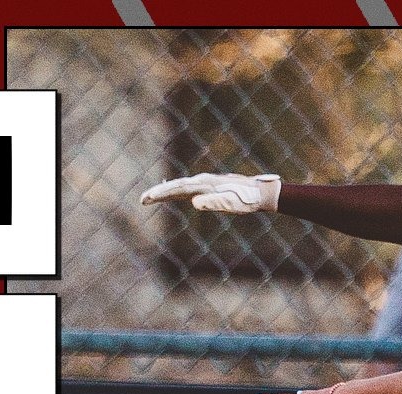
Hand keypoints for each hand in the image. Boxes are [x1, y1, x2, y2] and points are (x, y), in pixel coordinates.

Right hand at [140, 173, 281, 213]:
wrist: (260, 192)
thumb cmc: (246, 199)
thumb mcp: (232, 203)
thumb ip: (214, 202)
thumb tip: (195, 203)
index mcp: (205, 185)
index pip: (178, 189)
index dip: (162, 194)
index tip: (147, 198)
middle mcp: (203, 181)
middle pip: (176, 186)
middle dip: (158, 193)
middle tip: (142, 200)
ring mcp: (205, 184)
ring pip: (181, 188)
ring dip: (166, 193)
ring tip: (150, 198)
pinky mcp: (209, 189)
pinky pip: (189, 190)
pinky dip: (177, 193)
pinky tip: (172, 196)